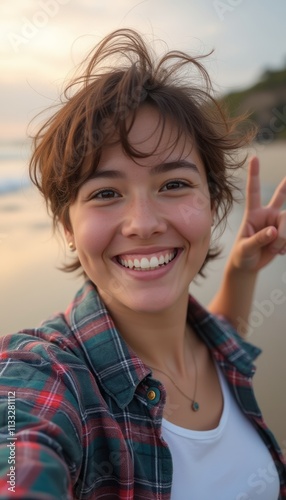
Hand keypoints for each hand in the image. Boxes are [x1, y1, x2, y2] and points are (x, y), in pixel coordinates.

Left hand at [230, 156, 285, 271]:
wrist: (248, 266)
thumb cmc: (241, 255)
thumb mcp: (245, 248)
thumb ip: (258, 239)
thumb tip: (274, 231)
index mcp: (253, 214)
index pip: (254, 191)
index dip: (254, 174)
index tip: (254, 157)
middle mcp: (266, 214)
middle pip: (281, 201)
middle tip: (285, 204)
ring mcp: (277, 223)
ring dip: (283, 239)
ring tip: (275, 250)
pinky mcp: (284, 233)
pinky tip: (280, 252)